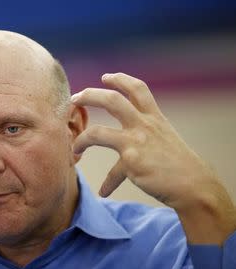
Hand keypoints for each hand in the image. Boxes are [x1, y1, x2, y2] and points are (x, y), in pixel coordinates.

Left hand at [71, 73, 235, 243]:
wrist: (194, 185)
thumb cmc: (179, 164)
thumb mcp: (165, 136)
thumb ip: (148, 129)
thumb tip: (130, 131)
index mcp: (154, 117)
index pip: (137, 89)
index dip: (120, 79)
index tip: (106, 76)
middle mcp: (144, 125)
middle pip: (111, 100)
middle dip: (89, 96)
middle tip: (75, 98)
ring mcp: (136, 142)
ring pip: (97, 132)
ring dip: (81, 140)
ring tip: (74, 148)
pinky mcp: (131, 162)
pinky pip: (112, 173)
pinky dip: (107, 184)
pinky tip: (103, 192)